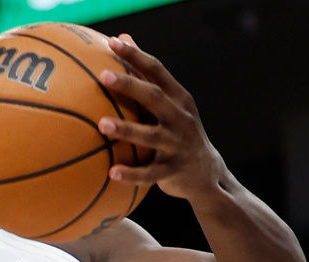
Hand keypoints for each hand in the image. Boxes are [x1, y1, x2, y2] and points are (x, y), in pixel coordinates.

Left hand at [97, 34, 226, 202]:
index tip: (113, 43)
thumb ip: (147, 78)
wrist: (206, 173)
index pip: (156, 71)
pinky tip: (112, 173)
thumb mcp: (170, 105)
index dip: (136, 55)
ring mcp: (178, 144)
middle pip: (154, 97)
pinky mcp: (173, 171)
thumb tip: (122, 40)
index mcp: (178, 98)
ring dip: (126, 130)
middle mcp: (180, 118)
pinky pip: (150, 173)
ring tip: (101, 125)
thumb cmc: (177, 133)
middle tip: (103, 76)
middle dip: (129, 85)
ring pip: (151, 136)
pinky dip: (132, 173)